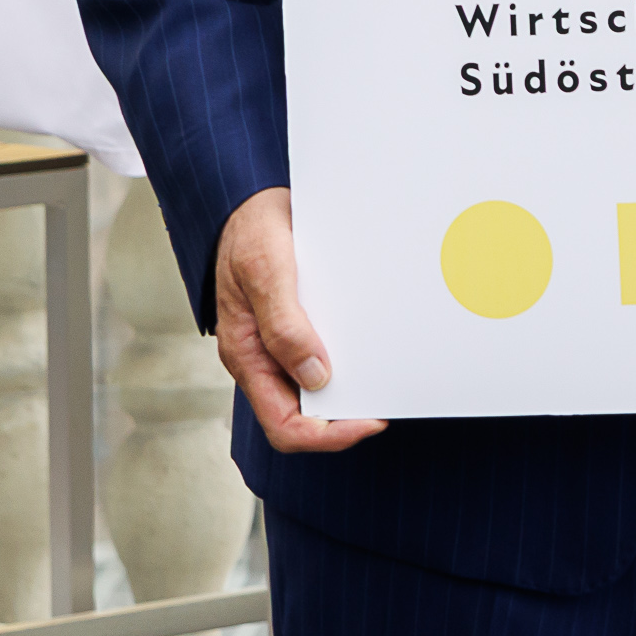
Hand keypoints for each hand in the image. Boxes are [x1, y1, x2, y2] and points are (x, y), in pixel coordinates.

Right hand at [215, 188, 386, 453]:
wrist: (252, 199)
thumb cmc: (250, 232)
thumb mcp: (264, 272)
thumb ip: (284, 326)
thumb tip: (316, 377)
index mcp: (247, 356)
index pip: (284, 424)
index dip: (327, 435)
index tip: (368, 421)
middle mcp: (264, 357)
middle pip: (306, 413)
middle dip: (346, 413)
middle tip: (388, 398)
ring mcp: (282, 342)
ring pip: (319, 386)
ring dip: (352, 384)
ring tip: (385, 371)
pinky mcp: (300, 323)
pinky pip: (327, 351)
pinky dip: (352, 354)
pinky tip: (374, 342)